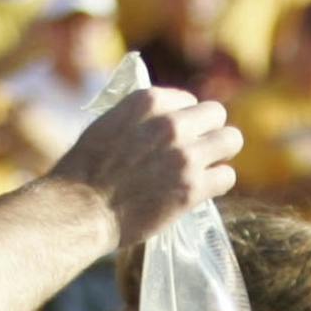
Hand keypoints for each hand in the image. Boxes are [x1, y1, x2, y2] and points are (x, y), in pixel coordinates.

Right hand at [47, 87, 242, 247]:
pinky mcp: (193, 188)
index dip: (184, 120)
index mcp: (148, 102)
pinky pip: (227, 176)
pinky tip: (202, 191)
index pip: (188, 100)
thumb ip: (138, 117)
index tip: (175, 137)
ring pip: (231, 140)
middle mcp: (171, 123)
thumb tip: (161, 118)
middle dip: (209, 131)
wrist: (79, 210)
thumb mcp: (107, 125)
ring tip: (206, 169)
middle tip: (197, 151)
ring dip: (220, 154)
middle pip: (217, 114)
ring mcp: (185, 156)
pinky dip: (217, 184)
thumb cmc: (83, 172)